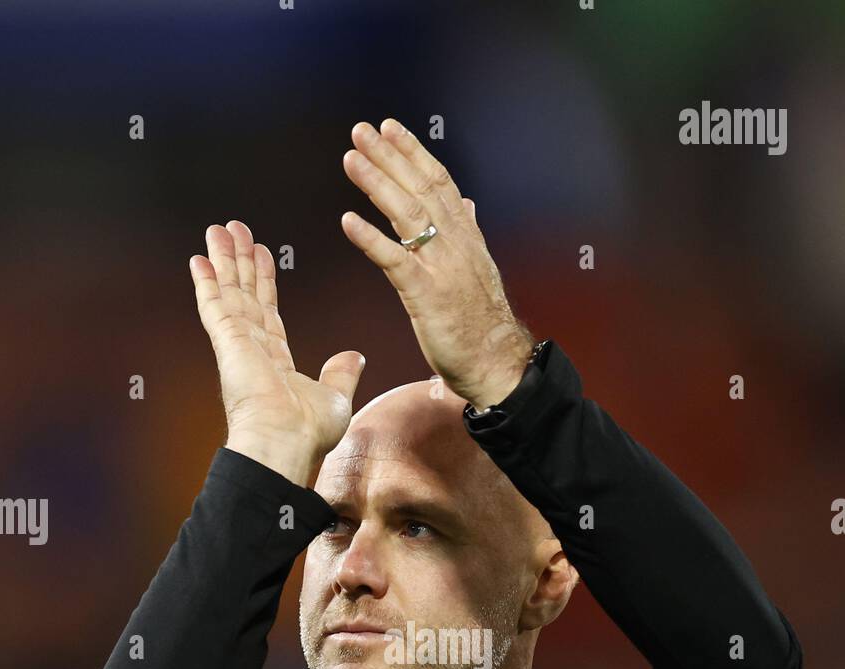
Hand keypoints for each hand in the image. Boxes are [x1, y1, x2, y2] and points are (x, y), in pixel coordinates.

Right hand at [190, 221, 365, 483]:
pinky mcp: (227, 341)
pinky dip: (207, 282)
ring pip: (230, 292)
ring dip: (225, 259)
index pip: (268, 312)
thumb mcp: (336, 397)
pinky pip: (215, 305)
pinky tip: (199, 258)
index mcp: (275, 362)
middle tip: (235, 229)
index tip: (262, 255)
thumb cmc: (308, 433)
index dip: (264, 283)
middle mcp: (253, 350)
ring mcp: (238, 344)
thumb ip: (341, 374)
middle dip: (240, 262)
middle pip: (245, 295)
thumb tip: (354, 357)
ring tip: (219, 228)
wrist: (285, 443)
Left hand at [340, 120, 535, 410]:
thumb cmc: (482, 324)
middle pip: (420, 190)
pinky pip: (395, 261)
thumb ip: (468, 234)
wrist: (497, 363)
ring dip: (378, 183)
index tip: (390, 128)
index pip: (438, 184)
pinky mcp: (427, 295)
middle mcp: (455, 245)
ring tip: (352, 159)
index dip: (413, 153)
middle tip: (362, 130)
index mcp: (466, 237)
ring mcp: (441, 268)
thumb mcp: (477, 271)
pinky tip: (348, 221)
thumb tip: (468, 206)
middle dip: (390, 157)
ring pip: (408, 215)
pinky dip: (370, 239)